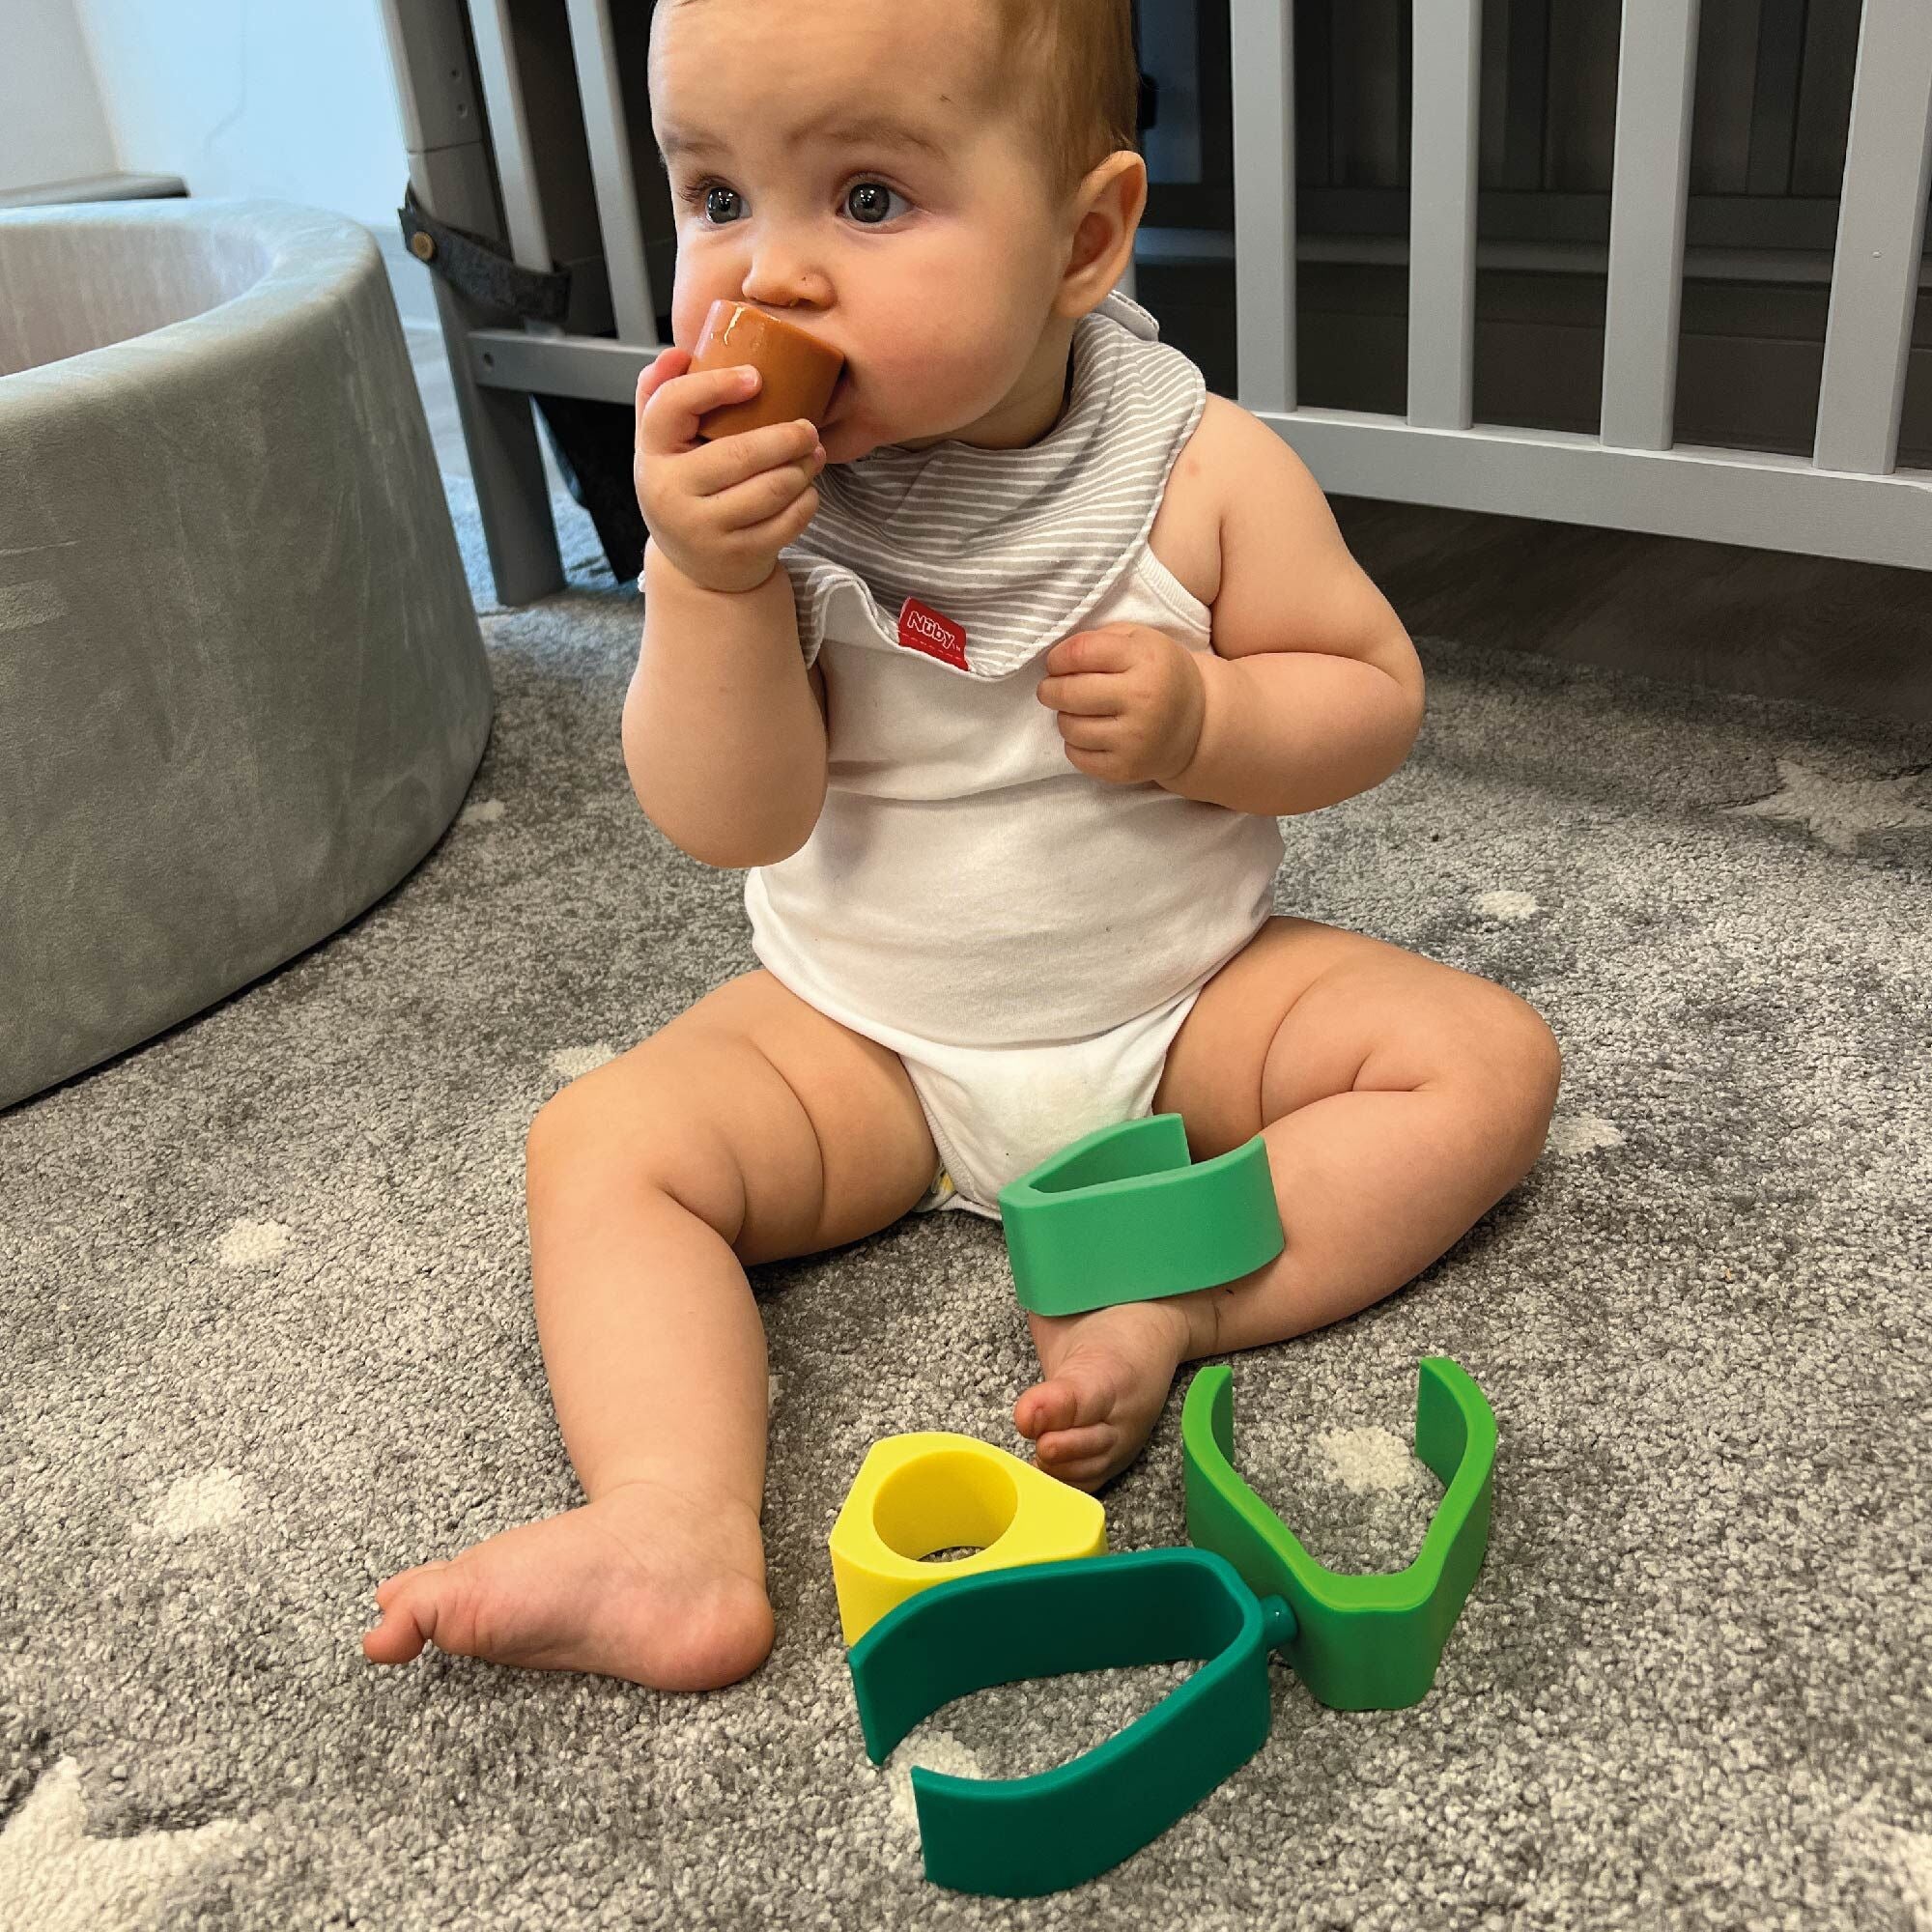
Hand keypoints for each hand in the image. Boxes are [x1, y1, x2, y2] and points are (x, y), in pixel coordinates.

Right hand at [633, 348, 827, 594]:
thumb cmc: (685, 487)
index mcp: (650, 453)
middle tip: (809, 428)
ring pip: (770, 489)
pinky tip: (808, 490)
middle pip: (739, 454)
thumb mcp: (662, 446)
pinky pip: (786, 522)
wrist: (693, 566)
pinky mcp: (738, 555)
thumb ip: (661, 395)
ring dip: (803, 468)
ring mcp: (704, 529)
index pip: (673, 405)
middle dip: (786, 437)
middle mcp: (670, 493)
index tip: (755, 378)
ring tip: (814, 455)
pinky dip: (806, 501)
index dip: (715, 386)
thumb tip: (677, 352)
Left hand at [1035, 623, 1206, 785]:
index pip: (1080, 653)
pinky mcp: (1126, 768)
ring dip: (1064, 716)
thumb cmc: (1159, 674)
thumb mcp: (1141, 640)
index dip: (1057, 658)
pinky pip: (1076, 756)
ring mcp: (1134, 739)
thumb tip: (1056, 660)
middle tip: (1051, 689)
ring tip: (1078, 711)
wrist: (1197, 724)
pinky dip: (1074, 744)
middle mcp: (1143, 700)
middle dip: (1049, 689)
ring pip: (1069, 726)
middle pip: (1068, 692)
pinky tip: (1089, 733)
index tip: (1056, 663)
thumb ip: (1100, 639)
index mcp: (1146, 660)